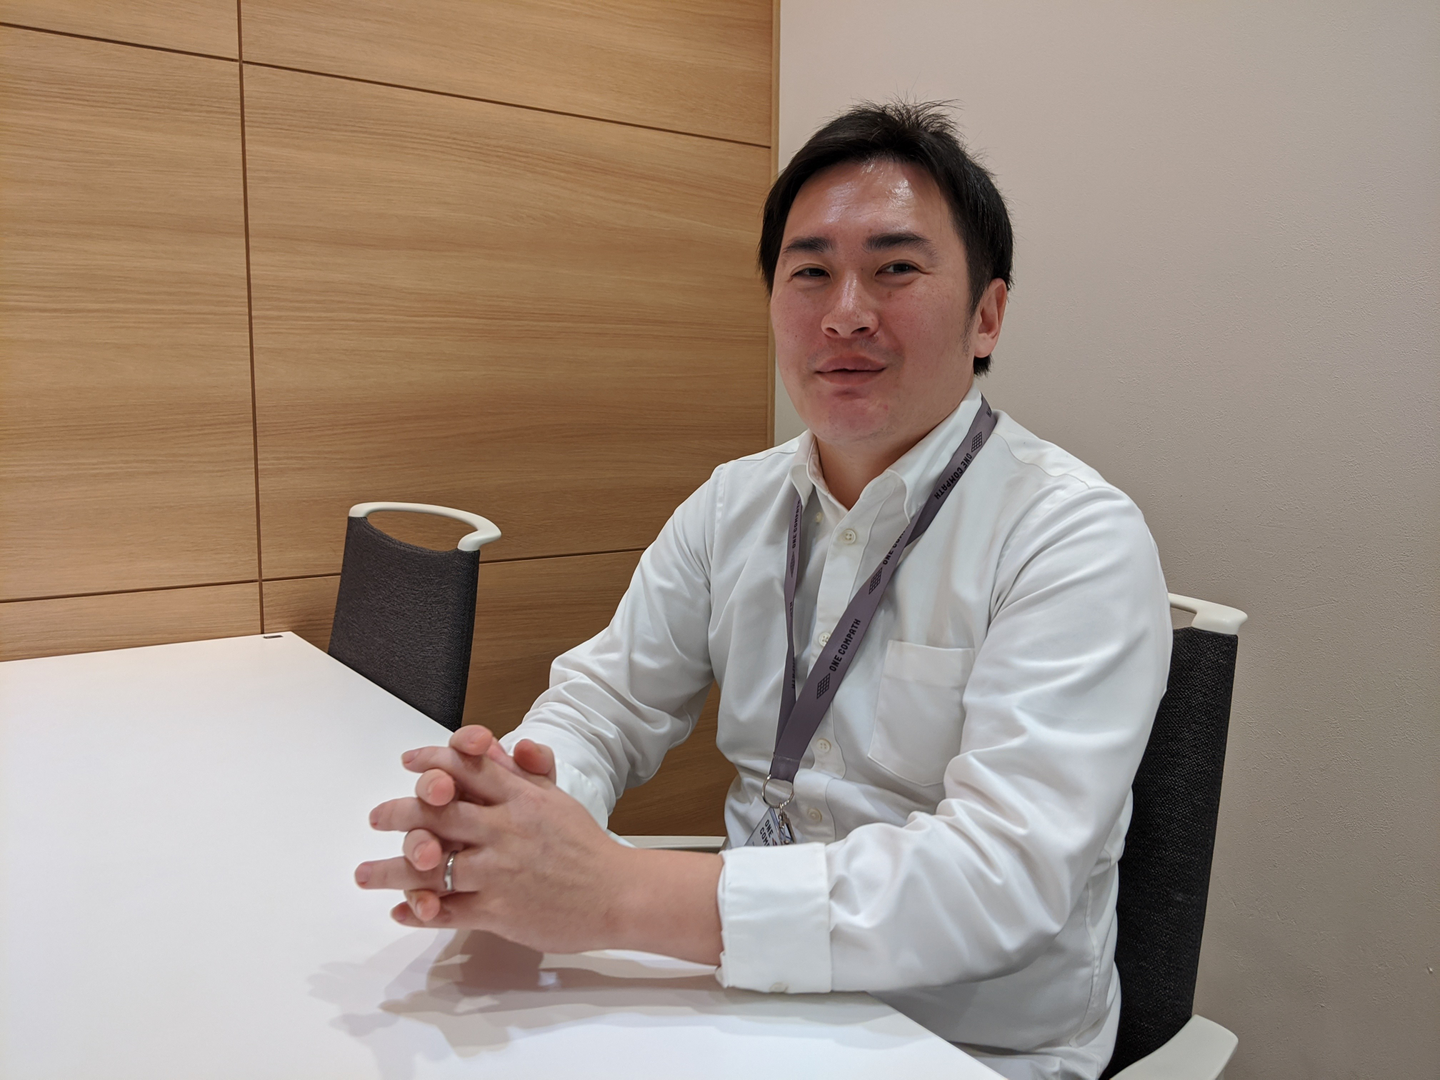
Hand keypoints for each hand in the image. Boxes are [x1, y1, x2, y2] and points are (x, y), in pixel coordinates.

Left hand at [356, 744, 639, 953]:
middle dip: (399, 813)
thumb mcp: (560, 799)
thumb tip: (507, 743)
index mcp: (521, 798)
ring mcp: (500, 871)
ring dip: (393, 870)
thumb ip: (529, 772)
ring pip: (434, 866)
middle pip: (440, 813)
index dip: (433, 761)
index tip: (408, 762)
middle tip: (376, 817)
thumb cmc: (586, 848)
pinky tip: (402, 911)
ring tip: (365, 874)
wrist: (618, 894)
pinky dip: (421, 911)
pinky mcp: (500, 910)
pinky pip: (449, 910)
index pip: (468, 768)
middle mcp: (506, 829)